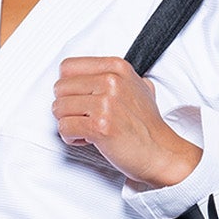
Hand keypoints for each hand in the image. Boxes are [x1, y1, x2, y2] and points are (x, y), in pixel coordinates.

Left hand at [52, 56, 203, 188]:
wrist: (160, 152)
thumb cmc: (147, 126)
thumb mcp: (138, 87)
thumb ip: (116, 77)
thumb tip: (91, 75)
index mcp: (117, 68)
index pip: (68, 66)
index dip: (68, 86)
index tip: (77, 98)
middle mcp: (111, 82)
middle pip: (60, 87)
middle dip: (66, 106)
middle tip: (81, 117)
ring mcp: (105, 104)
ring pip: (58, 108)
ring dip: (67, 123)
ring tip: (84, 129)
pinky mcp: (99, 127)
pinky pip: (64, 127)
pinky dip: (70, 137)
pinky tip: (85, 139)